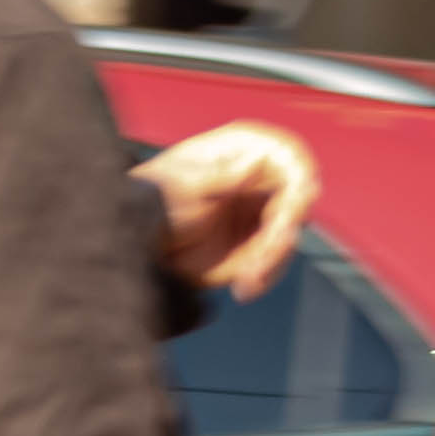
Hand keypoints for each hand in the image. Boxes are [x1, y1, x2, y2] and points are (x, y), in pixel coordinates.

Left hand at [139, 119, 320, 303]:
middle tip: (257, 264)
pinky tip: (244, 288)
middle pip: (297, 204)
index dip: (298, 190)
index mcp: (246, 147)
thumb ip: (224, 175)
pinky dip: (263, 275)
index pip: (294, 161)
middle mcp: (262, 174)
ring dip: (271, 262)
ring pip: (289, 236)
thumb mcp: (186, 186)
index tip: (286, 218)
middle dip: (279, 238)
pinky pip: (274, 258)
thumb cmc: (154, 199)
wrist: (136, 240)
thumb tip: (259, 159)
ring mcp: (263, 207)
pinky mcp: (258, 238)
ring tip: (246, 281)